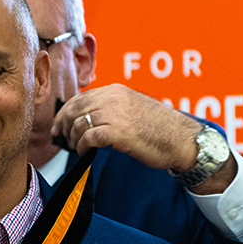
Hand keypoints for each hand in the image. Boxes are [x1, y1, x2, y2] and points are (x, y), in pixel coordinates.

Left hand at [51, 84, 235, 192]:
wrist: (182, 140)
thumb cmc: (160, 129)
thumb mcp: (133, 109)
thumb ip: (113, 109)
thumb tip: (90, 119)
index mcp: (116, 90)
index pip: (81, 97)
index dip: (66, 112)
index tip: (60, 125)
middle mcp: (113, 98)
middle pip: (75, 108)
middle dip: (64, 124)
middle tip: (61, 138)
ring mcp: (115, 114)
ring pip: (79, 123)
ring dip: (72, 138)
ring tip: (75, 147)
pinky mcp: (118, 132)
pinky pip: (88, 137)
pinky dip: (81, 146)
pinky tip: (84, 152)